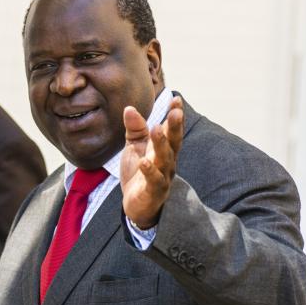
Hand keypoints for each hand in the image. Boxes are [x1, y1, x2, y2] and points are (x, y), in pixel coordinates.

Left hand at [120, 97, 183, 227]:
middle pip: (174, 143)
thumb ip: (135, 129)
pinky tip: (144, 162)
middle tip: (176, 111)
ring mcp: (162, 177)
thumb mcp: (135, 148)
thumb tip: (129, 108)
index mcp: (164, 150)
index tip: (176, 99)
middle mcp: (167, 162)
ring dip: (162, 144)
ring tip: (157, 129)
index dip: (175, 116)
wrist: (136, 205)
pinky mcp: (153, 192)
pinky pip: (154, 181)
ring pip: (165, 159)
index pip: (171, 131)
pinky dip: (150, 171)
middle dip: (175, 127)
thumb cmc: (138, 174)